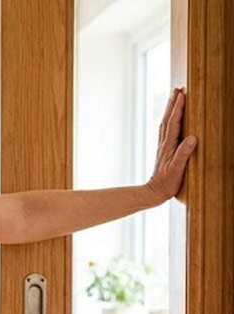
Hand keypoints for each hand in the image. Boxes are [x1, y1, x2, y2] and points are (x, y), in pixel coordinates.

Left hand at [145, 88, 196, 203]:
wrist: (155, 192)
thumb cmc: (168, 182)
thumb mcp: (178, 169)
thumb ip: (184, 153)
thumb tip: (192, 138)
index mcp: (168, 145)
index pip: (174, 122)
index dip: (178, 108)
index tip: (182, 94)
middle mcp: (164, 143)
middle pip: (168, 119)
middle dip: (173, 103)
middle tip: (177, 89)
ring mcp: (163, 146)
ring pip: (166, 123)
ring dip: (171, 109)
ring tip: (175, 97)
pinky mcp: (164, 150)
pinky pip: (167, 130)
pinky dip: (170, 120)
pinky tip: (172, 118)